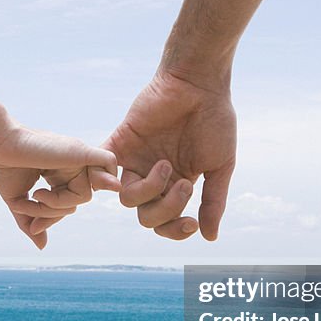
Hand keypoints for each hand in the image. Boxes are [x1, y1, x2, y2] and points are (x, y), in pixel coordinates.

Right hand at [0, 124, 120, 248]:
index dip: (50, 218)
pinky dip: (95, 181)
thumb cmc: (1, 166)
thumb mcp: (17, 200)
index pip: (66, 203)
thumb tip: (42, 246)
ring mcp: (76, 158)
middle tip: (30, 205)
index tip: (33, 225)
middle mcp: (69, 165)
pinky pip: (107, 167)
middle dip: (52, 214)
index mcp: (57, 173)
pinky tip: (55, 188)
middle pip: (77, 202)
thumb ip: (31, 220)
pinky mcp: (81, 151)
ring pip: (85, 196)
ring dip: (58, 205)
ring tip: (37, 195)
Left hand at [105, 66, 236, 240]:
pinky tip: (120, 175)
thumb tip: (210, 237)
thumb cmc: (214, 120)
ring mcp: (136, 159)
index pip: (166, 221)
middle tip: (184, 184)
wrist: (199, 83)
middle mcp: (154, 175)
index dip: (174, 230)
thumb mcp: (219, 166)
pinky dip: (103, 176)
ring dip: (149, 190)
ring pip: (126, 198)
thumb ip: (213, 202)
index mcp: (177, 183)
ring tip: (166, 165)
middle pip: (145, 215)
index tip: (191, 224)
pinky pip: (100, 167)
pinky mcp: (120, 141)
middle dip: (165, 209)